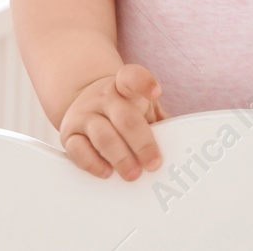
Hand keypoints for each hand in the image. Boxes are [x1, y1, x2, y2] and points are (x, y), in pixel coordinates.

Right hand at [59, 63, 167, 181]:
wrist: (86, 103)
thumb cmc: (124, 110)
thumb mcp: (141, 106)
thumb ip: (158, 120)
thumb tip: (183, 146)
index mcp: (123, 87)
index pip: (131, 78)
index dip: (143, 82)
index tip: (156, 92)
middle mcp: (103, 98)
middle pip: (124, 117)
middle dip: (142, 143)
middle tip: (153, 164)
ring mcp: (84, 115)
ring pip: (102, 135)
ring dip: (121, 158)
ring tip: (133, 174)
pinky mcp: (69, 134)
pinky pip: (78, 150)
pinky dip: (94, 164)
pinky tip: (107, 172)